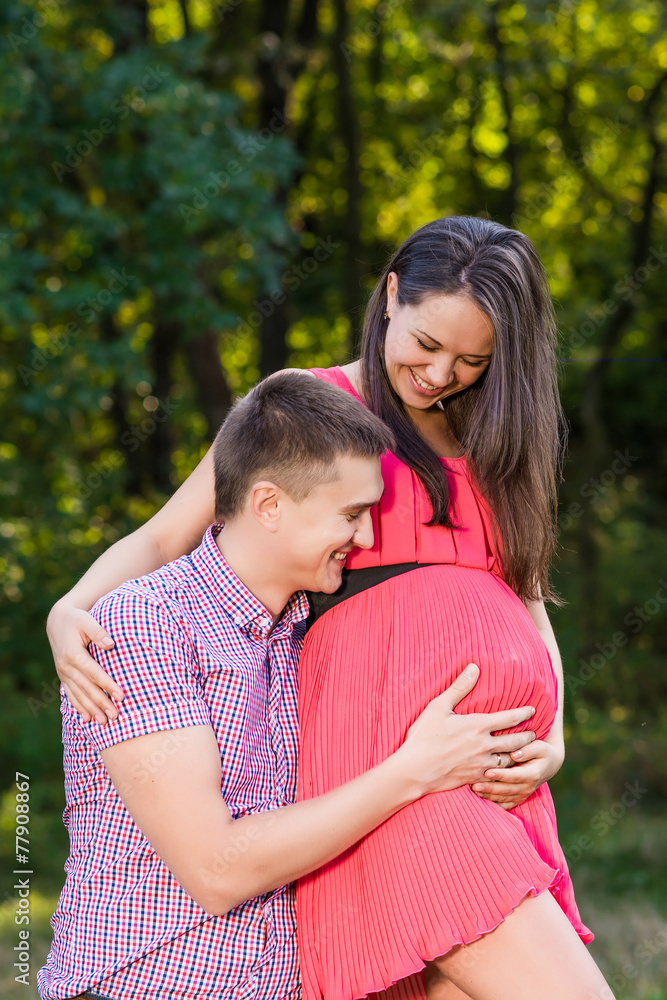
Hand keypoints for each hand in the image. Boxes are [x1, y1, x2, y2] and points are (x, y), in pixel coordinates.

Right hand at [46, 600, 123, 724]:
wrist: (58, 621)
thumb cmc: (77, 619)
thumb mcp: (87, 620)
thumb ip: (98, 632)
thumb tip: (111, 644)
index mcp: (73, 654)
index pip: (94, 673)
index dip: (108, 685)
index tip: (121, 696)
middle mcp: (66, 667)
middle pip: (87, 688)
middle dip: (101, 703)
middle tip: (116, 716)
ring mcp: (63, 673)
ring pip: (78, 695)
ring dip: (91, 709)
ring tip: (104, 722)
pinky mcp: (63, 676)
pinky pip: (71, 694)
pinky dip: (79, 707)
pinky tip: (87, 719)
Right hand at [394, 664, 536, 795]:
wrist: (415, 770)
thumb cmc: (423, 736)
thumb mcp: (438, 707)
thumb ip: (459, 687)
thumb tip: (474, 667)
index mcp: (477, 726)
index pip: (509, 718)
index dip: (524, 713)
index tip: (533, 710)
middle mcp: (484, 746)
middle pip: (516, 741)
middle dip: (527, 737)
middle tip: (534, 733)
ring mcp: (481, 764)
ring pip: (510, 760)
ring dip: (520, 755)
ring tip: (525, 752)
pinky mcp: (476, 779)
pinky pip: (498, 776)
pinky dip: (506, 772)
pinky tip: (507, 771)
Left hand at [471, 739, 564, 809]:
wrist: (549, 764)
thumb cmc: (542, 751)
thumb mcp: (540, 746)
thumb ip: (528, 749)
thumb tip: (515, 754)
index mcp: (533, 774)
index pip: (514, 776)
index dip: (501, 775)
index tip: (487, 772)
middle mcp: (528, 787)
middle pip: (506, 790)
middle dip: (490, 788)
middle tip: (474, 785)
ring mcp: (523, 794)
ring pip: (504, 798)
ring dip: (488, 796)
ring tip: (474, 790)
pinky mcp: (519, 798)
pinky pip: (505, 804)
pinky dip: (493, 802)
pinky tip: (480, 798)